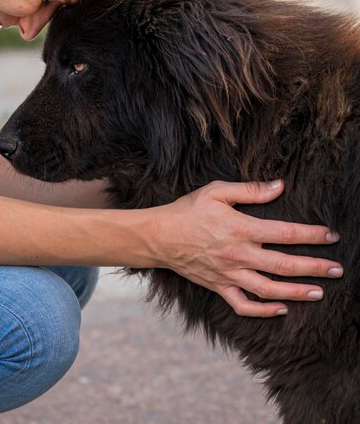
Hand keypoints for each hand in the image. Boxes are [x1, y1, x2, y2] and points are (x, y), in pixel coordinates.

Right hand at [153, 180, 342, 317]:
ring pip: (270, 289)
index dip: (311, 235)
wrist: (159, 235)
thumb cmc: (187, 210)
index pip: (285, 233)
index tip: (331, 235)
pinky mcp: (218, 286)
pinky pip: (244, 305)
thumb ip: (250, 190)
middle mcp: (239, 254)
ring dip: (297, 292)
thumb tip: (279, 186)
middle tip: (337, 269)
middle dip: (315, 267)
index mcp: (241, 228)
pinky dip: (264, 310)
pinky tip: (281, 309)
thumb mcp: (216, 192)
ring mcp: (229, 274)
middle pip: (285, 265)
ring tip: (318, 292)